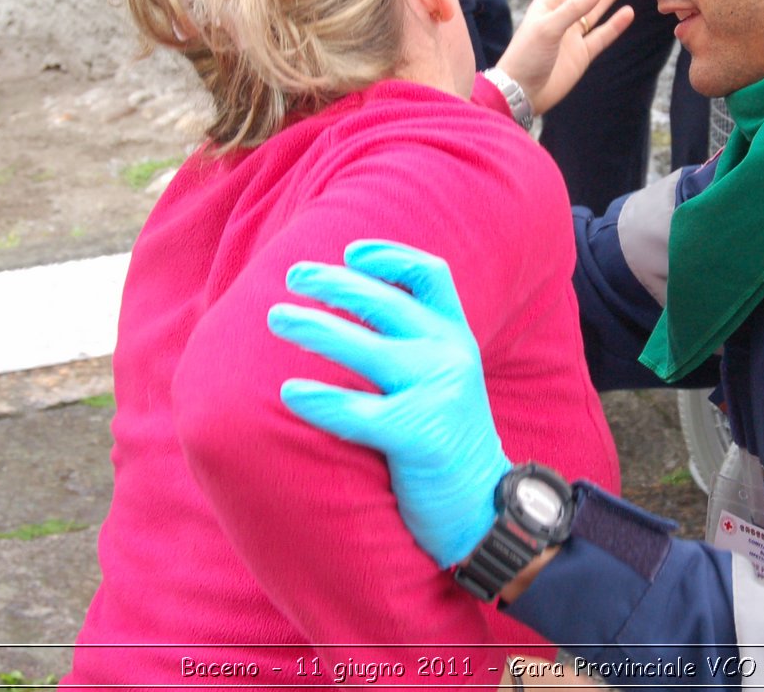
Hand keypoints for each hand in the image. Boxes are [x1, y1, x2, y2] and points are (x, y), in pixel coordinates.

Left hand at [269, 240, 511, 568]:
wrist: (485, 511)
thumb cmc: (447, 444)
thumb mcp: (446, 379)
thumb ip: (415, 344)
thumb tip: (350, 307)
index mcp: (457, 338)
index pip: (430, 274)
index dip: (389, 255)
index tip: (349, 252)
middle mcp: (451, 355)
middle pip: (385, 301)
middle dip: (334, 283)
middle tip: (294, 277)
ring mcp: (438, 392)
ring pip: (364, 347)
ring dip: (314, 327)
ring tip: (278, 318)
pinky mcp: (419, 435)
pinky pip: (356, 411)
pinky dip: (319, 400)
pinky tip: (290, 393)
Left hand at [496, 0, 632, 114]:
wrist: (522, 93)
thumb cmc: (526, 57)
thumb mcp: (548, 28)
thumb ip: (574, 8)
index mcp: (547, 4)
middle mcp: (561, 17)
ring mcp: (572, 36)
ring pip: (594, 12)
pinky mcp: (581, 54)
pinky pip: (601, 36)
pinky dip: (615, 25)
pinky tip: (627, 13)